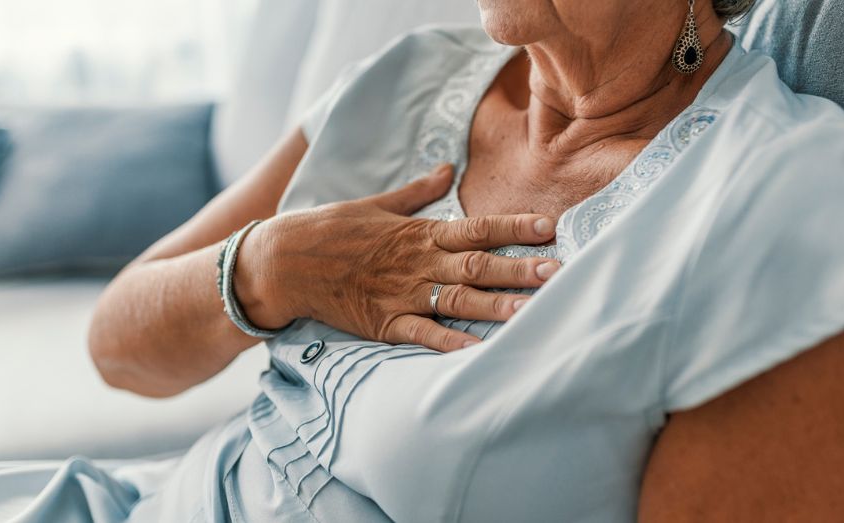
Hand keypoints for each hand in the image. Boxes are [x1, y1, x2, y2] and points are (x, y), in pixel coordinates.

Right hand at [235, 164, 559, 350]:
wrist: (285, 260)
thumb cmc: (331, 229)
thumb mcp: (377, 204)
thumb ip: (417, 192)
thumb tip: (446, 169)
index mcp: (419, 232)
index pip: (477, 228)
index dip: (515, 228)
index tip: (550, 228)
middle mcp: (417, 263)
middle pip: (478, 266)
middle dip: (520, 269)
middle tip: (558, 273)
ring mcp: (402, 294)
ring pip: (458, 302)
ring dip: (496, 307)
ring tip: (532, 312)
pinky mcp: (384, 322)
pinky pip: (422, 334)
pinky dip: (449, 344)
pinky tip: (477, 352)